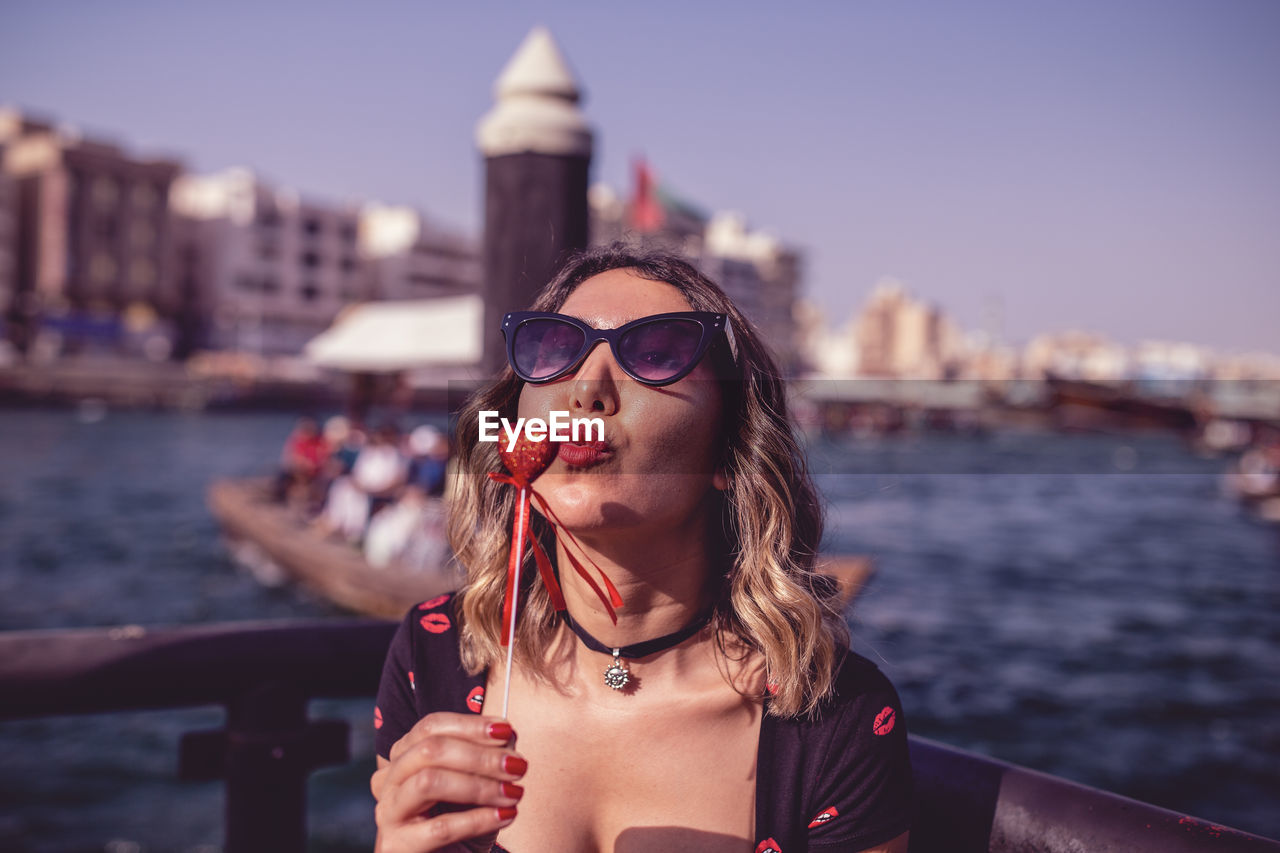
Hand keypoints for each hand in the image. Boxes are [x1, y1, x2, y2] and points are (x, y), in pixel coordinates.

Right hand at [372, 713, 526, 852]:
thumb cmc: (460, 819)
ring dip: (479, 785)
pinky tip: (505, 815)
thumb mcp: (475, 782)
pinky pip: (441, 827)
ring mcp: (389, 812)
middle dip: (479, 755)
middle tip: (517, 765)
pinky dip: (479, 819)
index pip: (431, 726)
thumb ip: (486, 755)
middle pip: (429, 750)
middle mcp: (389, 780)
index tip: (506, 731)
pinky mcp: (397, 845)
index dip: (470, 725)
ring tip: (513, 792)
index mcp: (404, 756)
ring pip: (429, 782)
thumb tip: (507, 734)